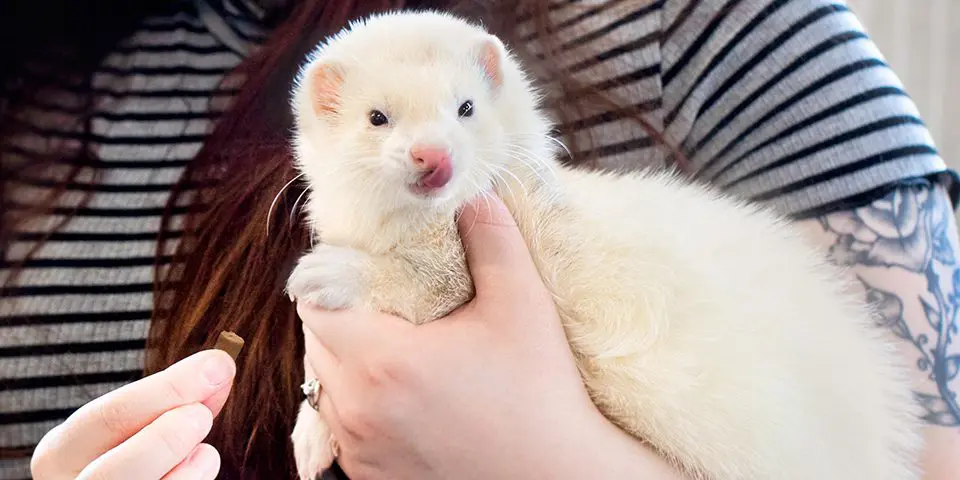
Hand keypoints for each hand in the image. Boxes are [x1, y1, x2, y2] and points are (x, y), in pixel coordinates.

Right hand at [31, 349, 235, 479]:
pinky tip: (200, 468)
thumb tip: (219, 367)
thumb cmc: (135, 452)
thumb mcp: (142, 424)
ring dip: (186, 472)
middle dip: (165, 439)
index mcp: (61, 453)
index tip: (217, 365)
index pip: (106, 417)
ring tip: (206, 452)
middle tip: (202, 416)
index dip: (167, 388)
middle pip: (112, 472)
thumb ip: (178, 399)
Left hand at [298, 195, 682, 479]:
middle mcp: (357, 410)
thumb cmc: (541, 393)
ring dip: (348, 360)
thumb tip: (473, 194)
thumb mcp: (522, 305)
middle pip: (315, 342)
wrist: (558, 477)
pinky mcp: (371, 476)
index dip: (335, 278)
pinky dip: (360, 402)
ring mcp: (360, 449)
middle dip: (342, 316)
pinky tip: (405, 394)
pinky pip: (342, 425)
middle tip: (388, 303)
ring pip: (324, 385)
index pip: (314, 303)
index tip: (371, 271)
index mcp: (382, 361)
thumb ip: (492, 239)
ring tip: (397, 347)